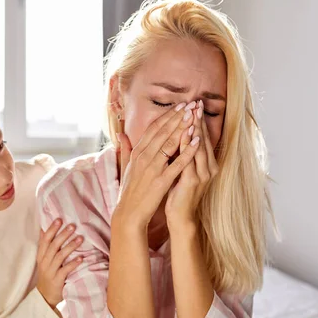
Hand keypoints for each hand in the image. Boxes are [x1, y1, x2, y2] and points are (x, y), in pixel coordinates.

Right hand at [36, 219, 82, 307]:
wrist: (45, 297)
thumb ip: (45, 246)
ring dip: (70, 246)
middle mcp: (44, 262)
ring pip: (59, 256)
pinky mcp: (57, 281)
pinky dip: (73, 264)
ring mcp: (50, 272)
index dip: (52, 229)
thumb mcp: (43, 260)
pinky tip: (81, 258)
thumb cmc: (47, 275)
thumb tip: (44, 229)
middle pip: (53, 246)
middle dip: (63, 235)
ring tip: (80, 238)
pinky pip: (65, 271)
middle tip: (72, 226)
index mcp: (41, 256)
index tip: (59, 219)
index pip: (45, 240)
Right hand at [113, 101, 200, 230]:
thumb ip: (125, 149)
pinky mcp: (161, 181)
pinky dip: (187, 152)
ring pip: (169, 144)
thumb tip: (120, 134)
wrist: (129, 212)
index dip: (166, 116)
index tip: (179, 106)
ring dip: (182, 129)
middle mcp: (143, 157)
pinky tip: (197, 142)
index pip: (153, 129)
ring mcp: (152, 168)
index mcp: (137, 153)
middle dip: (177, 117)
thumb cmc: (129, 191)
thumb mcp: (125, 167)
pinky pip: (177, 163)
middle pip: (162, 132)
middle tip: (189, 105)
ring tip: (194, 116)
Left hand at [166, 100, 218, 229]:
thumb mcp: (182, 169)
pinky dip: (188, 146)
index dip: (199, 120)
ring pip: (199, 147)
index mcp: (207, 163)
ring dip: (195, 129)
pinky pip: (190, 160)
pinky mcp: (193, 182)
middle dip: (198, 120)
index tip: (194, 103)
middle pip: (203, 139)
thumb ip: (183, 153)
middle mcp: (209, 168)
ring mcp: (203, 175)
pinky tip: (184, 135)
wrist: (179, 215)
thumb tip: (180, 133)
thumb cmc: (178, 192)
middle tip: (195, 102)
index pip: (203, 137)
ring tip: (191, 113)